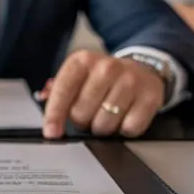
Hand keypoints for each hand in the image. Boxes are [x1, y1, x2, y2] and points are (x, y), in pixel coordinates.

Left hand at [36, 50, 163, 138]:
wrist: (143, 69)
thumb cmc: (104, 78)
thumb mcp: (80, 75)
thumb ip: (59, 89)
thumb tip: (43, 99)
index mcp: (83, 61)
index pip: (63, 90)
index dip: (54, 115)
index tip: (51, 132)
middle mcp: (107, 67)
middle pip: (81, 113)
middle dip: (82, 120)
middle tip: (90, 113)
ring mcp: (130, 82)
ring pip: (104, 124)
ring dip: (102, 127)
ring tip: (107, 114)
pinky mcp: (149, 98)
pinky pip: (129, 129)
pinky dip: (125, 129)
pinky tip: (125, 116)